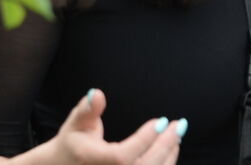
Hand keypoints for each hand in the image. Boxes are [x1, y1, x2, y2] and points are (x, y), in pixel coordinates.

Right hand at [39, 89, 182, 164]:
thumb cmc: (72, 144)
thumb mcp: (75, 124)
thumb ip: (87, 109)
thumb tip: (96, 93)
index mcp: (90, 160)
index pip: (122, 156)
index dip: (144, 140)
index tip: (161, 121)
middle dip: (165, 146)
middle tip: (179, 125)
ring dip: (168, 156)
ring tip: (177, 134)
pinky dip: (164, 164)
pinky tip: (171, 149)